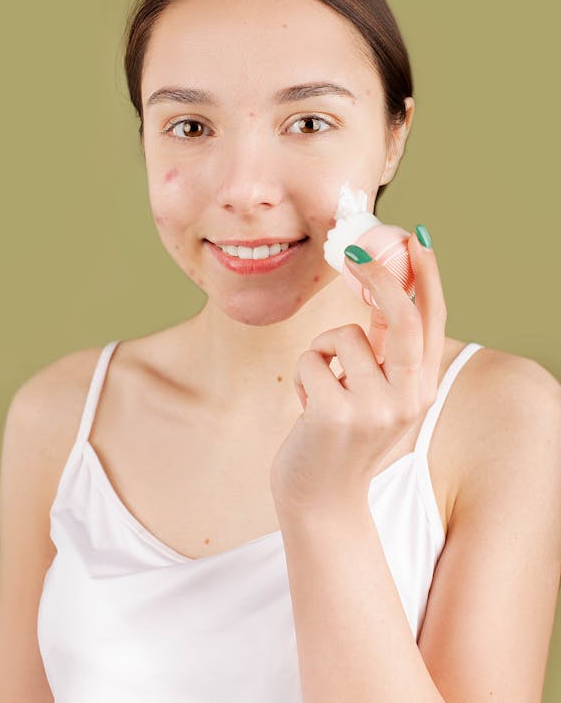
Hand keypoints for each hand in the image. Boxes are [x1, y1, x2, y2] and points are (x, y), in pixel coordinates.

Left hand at [269, 228, 446, 518]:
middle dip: (381, 277)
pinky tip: (309, 406)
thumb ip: (385, 348)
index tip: (415, 237)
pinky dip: (306, 372)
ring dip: (323, 349)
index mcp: (422, 388)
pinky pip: (313, 358)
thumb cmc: (345, 435)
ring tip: (323, 384)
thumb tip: (381, 285)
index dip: (427, 276)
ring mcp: (374, 409)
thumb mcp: (379, 393)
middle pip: (403, 319)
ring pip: (343, 337)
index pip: (432, 321)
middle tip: (356, 252)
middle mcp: (408, 399)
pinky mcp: (335, 414)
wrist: (323, 500)